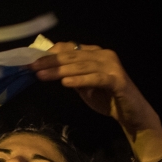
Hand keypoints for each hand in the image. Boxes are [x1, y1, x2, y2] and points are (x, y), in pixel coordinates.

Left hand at [29, 42, 161, 138]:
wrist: (131, 113)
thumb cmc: (105, 97)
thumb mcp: (82, 84)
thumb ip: (69, 74)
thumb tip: (44, 69)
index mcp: (95, 53)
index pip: (69, 48)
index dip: (49, 54)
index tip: (31, 61)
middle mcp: (104, 55)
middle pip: (72, 56)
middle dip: (49, 61)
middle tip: (31, 67)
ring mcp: (112, 66)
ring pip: (81, 66)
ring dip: (59, 71)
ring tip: (41, 75)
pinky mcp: (117, 80)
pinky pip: (95, 78)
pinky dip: (80, 80)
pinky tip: (65, 83)